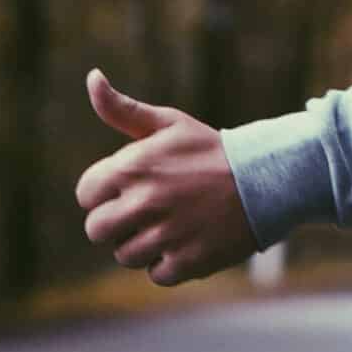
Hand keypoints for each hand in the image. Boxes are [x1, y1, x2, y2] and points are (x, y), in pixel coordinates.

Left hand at [73, 69, 256, 286]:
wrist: (265, 178)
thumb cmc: (210, 150)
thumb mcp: (168, 123)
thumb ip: (122, 109)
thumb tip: (92, 77)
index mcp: (132, 167)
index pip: (86, 194)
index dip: (104, 192)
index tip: (128, 188)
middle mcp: (144, 202)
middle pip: (97, 230)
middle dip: (115, 223)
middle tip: (144, 212)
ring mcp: (165, 235)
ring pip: (125, 255)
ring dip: (143, 244)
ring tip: (170, 225)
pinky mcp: (187, 261)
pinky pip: (156, 274)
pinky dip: (169, 264)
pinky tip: (187, 241)